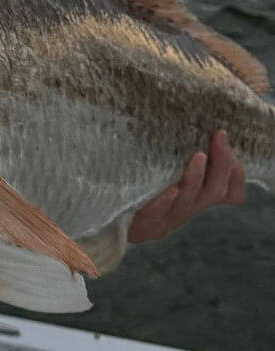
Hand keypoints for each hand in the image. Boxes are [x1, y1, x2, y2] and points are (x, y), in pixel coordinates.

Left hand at [127, 130, 245, 243]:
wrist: (116, 222)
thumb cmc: (143, 191)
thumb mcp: (167, 175)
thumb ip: (180, 159)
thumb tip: (190, 127)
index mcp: (196, 199)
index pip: (229, 193)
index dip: (235, 174)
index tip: (228, 144)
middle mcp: (186, 208)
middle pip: (214, 191)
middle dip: (221, 164)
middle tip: (219, 137)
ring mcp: (166, 217)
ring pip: (188, 200)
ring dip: (196, 177)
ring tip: (199, 155)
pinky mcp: (145, 222)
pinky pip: (158, 211)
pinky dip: (167, 199)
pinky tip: (172, 189)